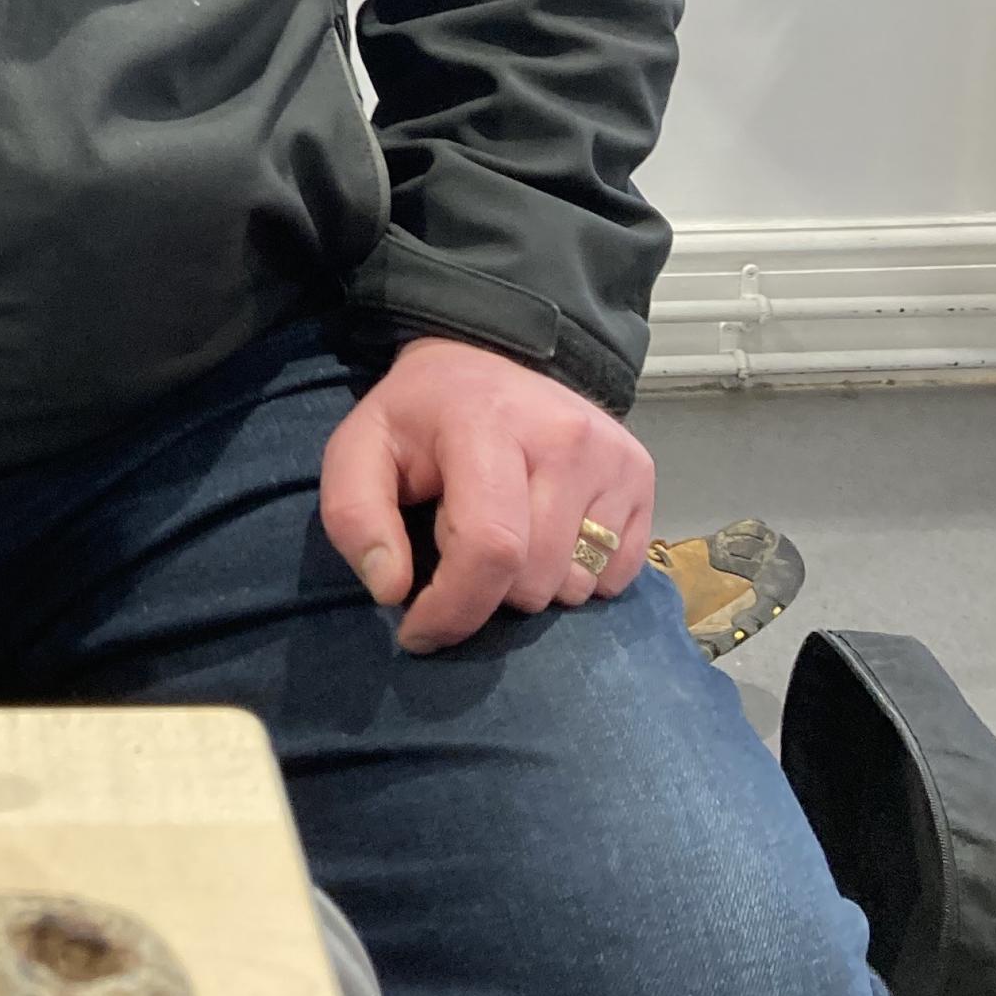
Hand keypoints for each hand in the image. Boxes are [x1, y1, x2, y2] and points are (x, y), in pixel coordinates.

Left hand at [318, 335, 653, 653]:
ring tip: (506, 536)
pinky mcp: (641, 473)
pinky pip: (616, 576)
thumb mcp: (359, 451)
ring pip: (576, 587)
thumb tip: (392, 590)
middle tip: (460, 549)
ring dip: (532, 586)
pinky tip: (547, 535)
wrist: (481, 363)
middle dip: (485, 594)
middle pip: (533, 580)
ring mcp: (613, 454)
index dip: (453, 609)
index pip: (489, 548)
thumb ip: (354, 517)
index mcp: (488, 424)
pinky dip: (578, 577)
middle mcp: (565, 437)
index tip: (418, 632)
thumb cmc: (418, 418)